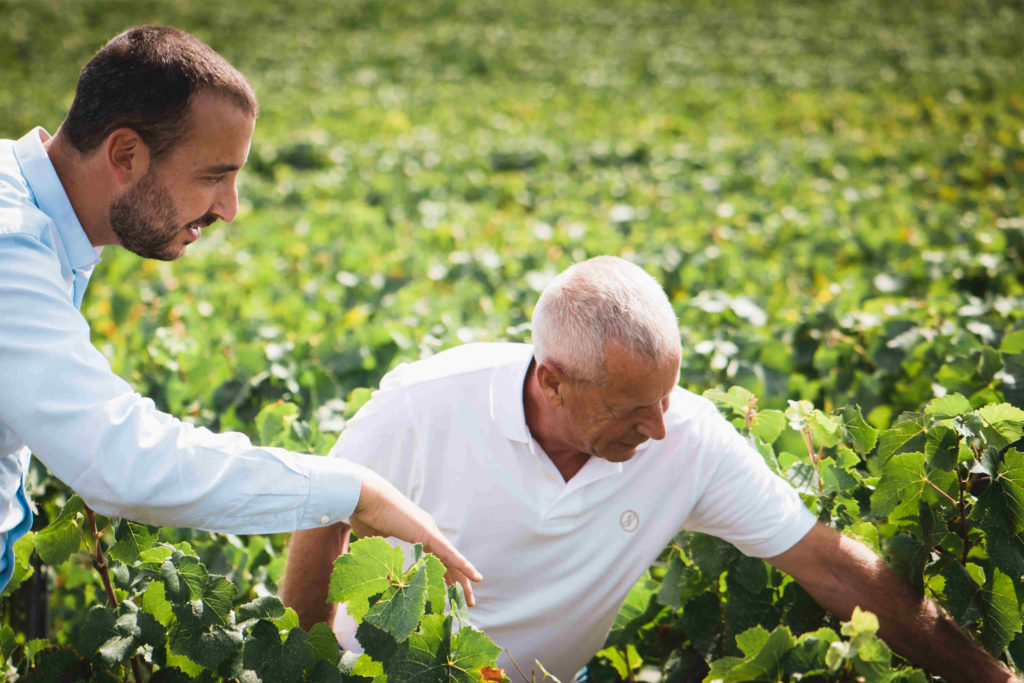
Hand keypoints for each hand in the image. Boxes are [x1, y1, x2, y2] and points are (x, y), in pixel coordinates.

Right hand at [348, 466, 482, 604]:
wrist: (363, 496)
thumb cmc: (365, 514)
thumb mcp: (375, 541)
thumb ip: (383, 554)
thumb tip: (382, 572)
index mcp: (416, 532)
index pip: (436, 558)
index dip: (444, 575)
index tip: (449, 591)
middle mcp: (427, 531)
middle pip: (448, 561)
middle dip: (457, 583)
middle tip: (466, 602)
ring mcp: (429, 531)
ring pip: (452, 561)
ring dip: (463, 581)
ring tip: (470, 600)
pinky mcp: (428, 533)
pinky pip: (450, 554)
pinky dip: (463, 566)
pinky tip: (475, 578)